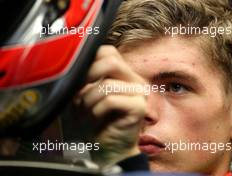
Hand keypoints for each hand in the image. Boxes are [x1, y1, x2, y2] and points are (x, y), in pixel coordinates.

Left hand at [76, 45, 146, 167]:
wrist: (108, 147)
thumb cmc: (96, 121)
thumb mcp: (86, 94)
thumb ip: (84, 77)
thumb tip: (73, 64)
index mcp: (123, 73)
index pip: (108, 51)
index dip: (89, 60)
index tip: (77, 77)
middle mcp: (134, 79)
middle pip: (111, 60)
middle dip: (88, 77)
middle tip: (79, 93)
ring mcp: (139, 92)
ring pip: (108, 83)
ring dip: (89, 98)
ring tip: (87, 110)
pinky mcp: (139, 107)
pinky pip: (111, 100)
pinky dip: (97, 109)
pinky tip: (96, 116)